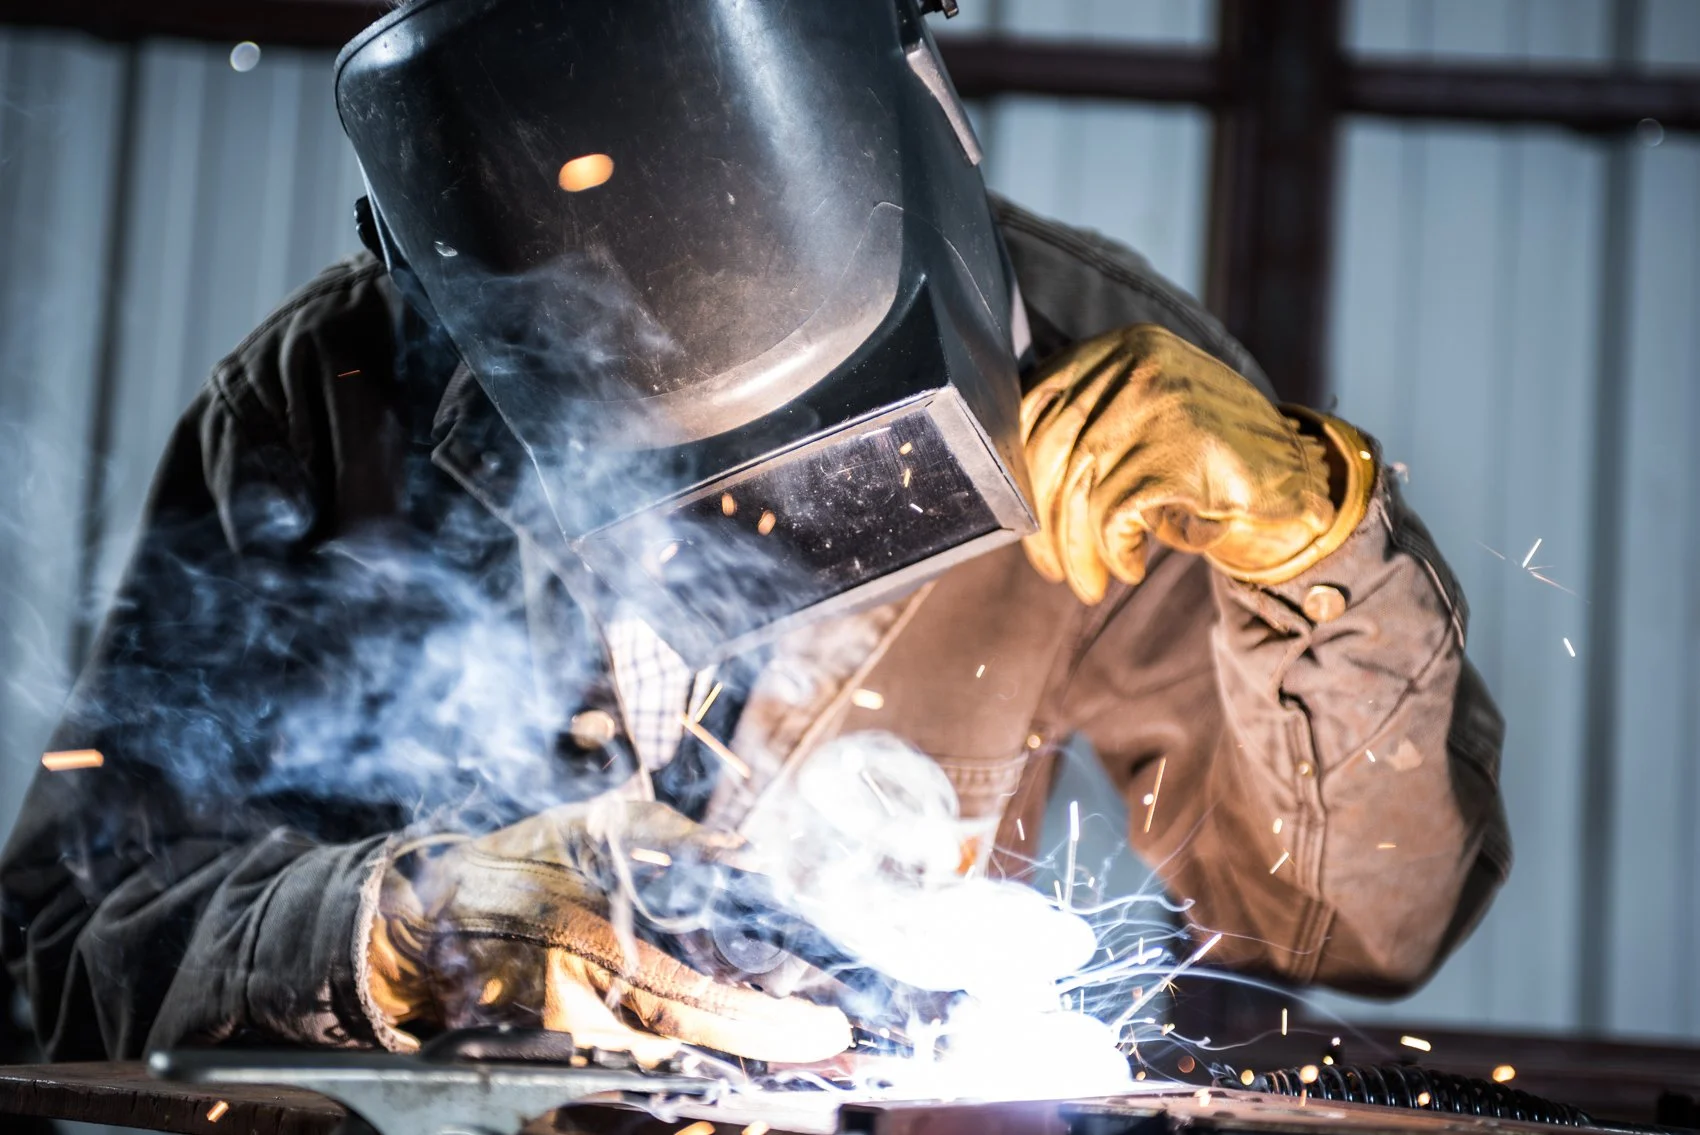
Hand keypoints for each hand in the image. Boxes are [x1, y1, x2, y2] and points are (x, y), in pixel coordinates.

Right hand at [365, 799, 850, 1064]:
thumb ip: (665, 836)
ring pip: (671, 1050)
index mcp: (588, 946)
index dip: (765, 1025)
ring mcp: (571, 1040)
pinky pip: (644, 1051)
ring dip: (731, 1036)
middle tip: (829, 1032)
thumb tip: (739, 852)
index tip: (826, 1028)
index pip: (695, 1002)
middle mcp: (581, 1009)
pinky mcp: (565, 1052)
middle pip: (694, 1040)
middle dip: (765, 1039)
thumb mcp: (585, 829)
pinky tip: (735, 1020)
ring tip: (794, 1021)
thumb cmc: (511, 867)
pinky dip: (694, 1037)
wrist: (425, 921)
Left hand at [1020, 324, 1371, 602]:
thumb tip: (1012, 475)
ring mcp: (1158, 405)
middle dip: (1046, 525)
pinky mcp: (1177, 453)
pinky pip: (1114, 516)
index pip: (1038, 408)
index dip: (1021, 473)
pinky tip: (1129, 567)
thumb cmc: (1210, 457)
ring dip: (1078, 552)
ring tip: (1088, 584)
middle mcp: (1136, 364)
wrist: (1300, 480)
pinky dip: (1114, 552)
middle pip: (1054, 454)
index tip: (1025, 523)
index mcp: (1121, 346)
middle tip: (1052, 570)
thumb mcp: (1147, 413)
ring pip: (1080, 491)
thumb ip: (1089, 419)